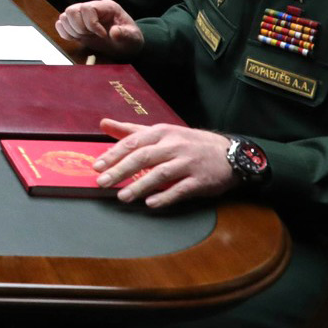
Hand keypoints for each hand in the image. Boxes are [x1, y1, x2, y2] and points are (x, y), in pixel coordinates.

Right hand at [55, 0, 144, 56]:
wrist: (125, 45)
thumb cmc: (130, 39)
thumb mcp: (133, 38)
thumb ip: (125, 34)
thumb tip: (114, 32)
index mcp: (106, 7)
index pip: (87, 8)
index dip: (91, 23)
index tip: (102, 35)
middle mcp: (92, 8)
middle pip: (71, 10)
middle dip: (79, 27)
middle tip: (91, 36)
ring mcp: (82, 16)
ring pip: (64, 16)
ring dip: (72, 30)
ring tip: (86, 37)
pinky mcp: (75, 25)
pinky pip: (60, 24)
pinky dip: (65, 33)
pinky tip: (78, 38)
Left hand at [94, 120, 236, 206]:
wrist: (230, 153)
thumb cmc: (189, 143)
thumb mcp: (162, 132)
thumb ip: (131, 130)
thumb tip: (103, 124)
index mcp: (162, 133)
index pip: (132, 142)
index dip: (113, 154)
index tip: (97, 166)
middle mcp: (174, 146)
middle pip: (143, 157)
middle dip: (120, 170)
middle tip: (102, 182)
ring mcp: (188, 163)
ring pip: (160, 174)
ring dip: (139, 186)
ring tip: (122, 197)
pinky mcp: (200, 180)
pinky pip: (180, 189)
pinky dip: (164, 197)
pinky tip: (150, 203)